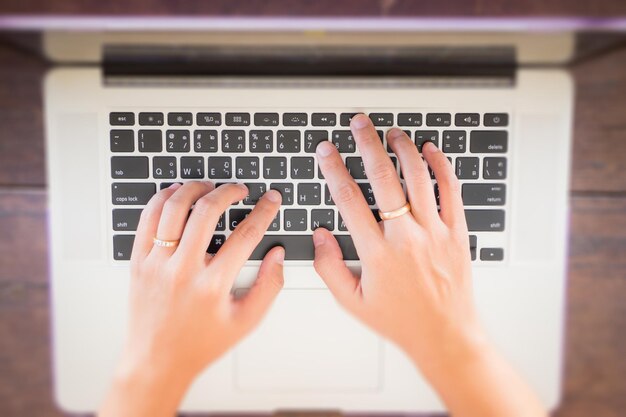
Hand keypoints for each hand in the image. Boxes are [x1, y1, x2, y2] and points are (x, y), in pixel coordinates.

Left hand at [100, 182, 283, 416]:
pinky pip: (147, 220)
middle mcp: (182, 271)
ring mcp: (157, 264)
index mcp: (212, 286)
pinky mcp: (139, 262)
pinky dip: (162, 200)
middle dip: (228, 192)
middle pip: (207, 212)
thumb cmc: (200, 344)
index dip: (263, 212)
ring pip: (173, 209)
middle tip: (239, 189)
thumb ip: (269, 287)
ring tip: (208, 186)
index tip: (271, 200)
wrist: (157, 362)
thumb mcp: (245, 322)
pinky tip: (176, 194)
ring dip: (194, 189)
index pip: (245, 235)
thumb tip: (277, 255)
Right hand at [313, 114, 545, 416]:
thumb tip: (320, 235)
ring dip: (403, 149)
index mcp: (377, 253)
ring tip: (392, 133)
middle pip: (383, 179)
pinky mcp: (456, 233)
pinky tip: (431, 151)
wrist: (445, 335)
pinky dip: (441, 166)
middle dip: (367, 144)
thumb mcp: (353, 302)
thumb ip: (330, 267)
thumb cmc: (400, 320)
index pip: (349, 200)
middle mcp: (406, 237)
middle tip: (359, 124)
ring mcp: (434, 232)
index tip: (326, 151)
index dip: (334, 170)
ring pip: (418, 178)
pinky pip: (450, 191)